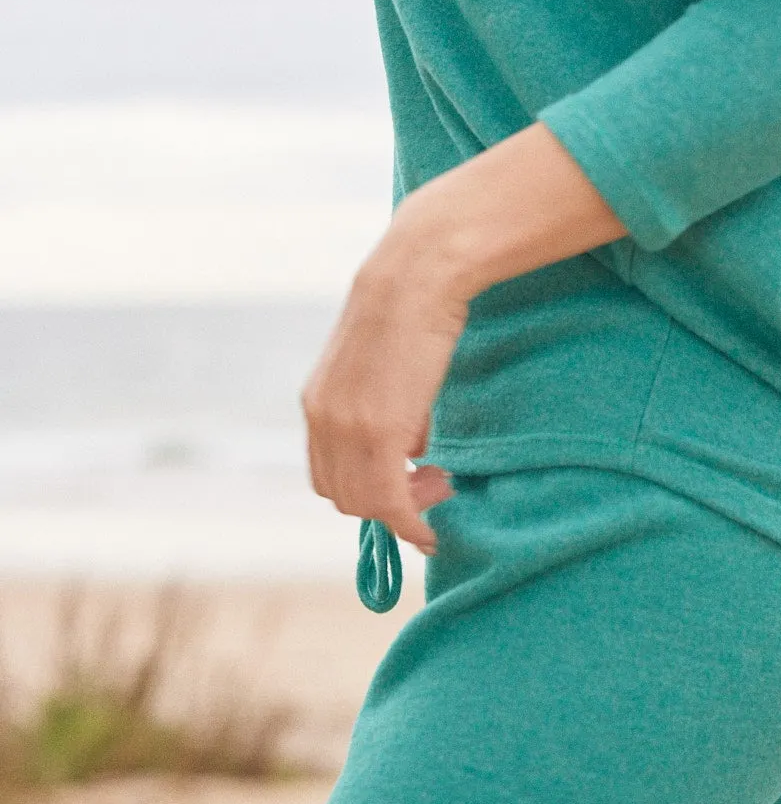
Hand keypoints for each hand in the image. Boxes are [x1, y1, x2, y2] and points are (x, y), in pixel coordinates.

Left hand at [302, 184, 466, 553]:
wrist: (416, 274)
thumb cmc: (410, 307)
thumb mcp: (381, 364)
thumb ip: (384, 406)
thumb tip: (412, 447)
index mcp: (317, 402)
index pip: (327, 473)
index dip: (365, 488)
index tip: (405, 480)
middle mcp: (322, 420)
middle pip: (342, 495)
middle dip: (385, 503)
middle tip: (433, 481)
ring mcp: (347, 428)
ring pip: (364, 503)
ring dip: (402, 510)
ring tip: (441, 482)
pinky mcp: (379, 431)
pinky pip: (389, 501)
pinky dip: (409, 524)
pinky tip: (429, 529)